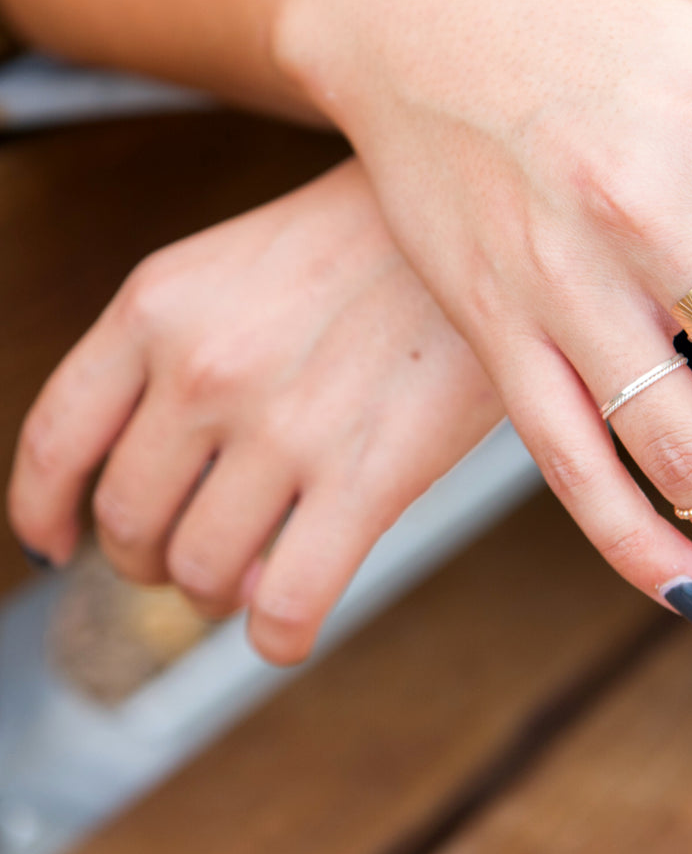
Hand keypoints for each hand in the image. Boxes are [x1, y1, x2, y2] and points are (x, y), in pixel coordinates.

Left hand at [7, 160, 501, 662]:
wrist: (483, 216)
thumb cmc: (370, 237)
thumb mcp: (241, 264)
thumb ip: (178, 357)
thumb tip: (170, 486)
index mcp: (158, 306)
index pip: (57, 439)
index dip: (45, 511)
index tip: (55, 544)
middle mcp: (205, 368)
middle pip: (128, 522)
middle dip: (150, 559)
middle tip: (194, 552)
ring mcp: (284, 426)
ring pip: (202, 572)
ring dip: (216, 594)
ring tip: (251, 574)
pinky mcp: (368, 477)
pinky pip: (288, 606)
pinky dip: (277, 637)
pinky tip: (289, 625)